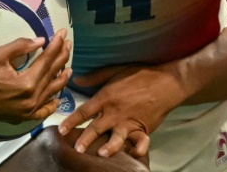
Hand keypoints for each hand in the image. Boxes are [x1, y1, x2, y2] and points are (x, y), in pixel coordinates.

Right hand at [0, 28, 71, 122]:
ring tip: (68, 67)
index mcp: (26, 84)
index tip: (62, 33)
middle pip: (51, 74)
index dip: (56, 45)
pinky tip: (57, 97)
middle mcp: (30, 100)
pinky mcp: (21, 117)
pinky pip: (42, 111)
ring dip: (61, 78)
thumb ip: (21, 46)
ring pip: (51, 92)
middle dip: (61, 57)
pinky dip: (51, 103)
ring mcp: (27, 111)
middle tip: (68, 44)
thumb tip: (41, 41)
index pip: (47, 60)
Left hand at [58, 64, 185, 157]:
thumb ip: (95, 77)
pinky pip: (139, 142)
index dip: (71, 120)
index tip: (60, 130)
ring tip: (102, 154)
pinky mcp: (143, 128)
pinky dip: (137, 150)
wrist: (166, 81)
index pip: (85, 111)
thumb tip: (77, 79)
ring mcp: (129, 121)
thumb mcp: (115, 71)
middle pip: (97, 127)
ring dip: (109, 147)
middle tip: (76, 148)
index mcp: (106, 97)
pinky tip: (133, 155)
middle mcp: (116, 112)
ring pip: (116, 138)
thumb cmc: (140, 74)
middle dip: (85, 138)